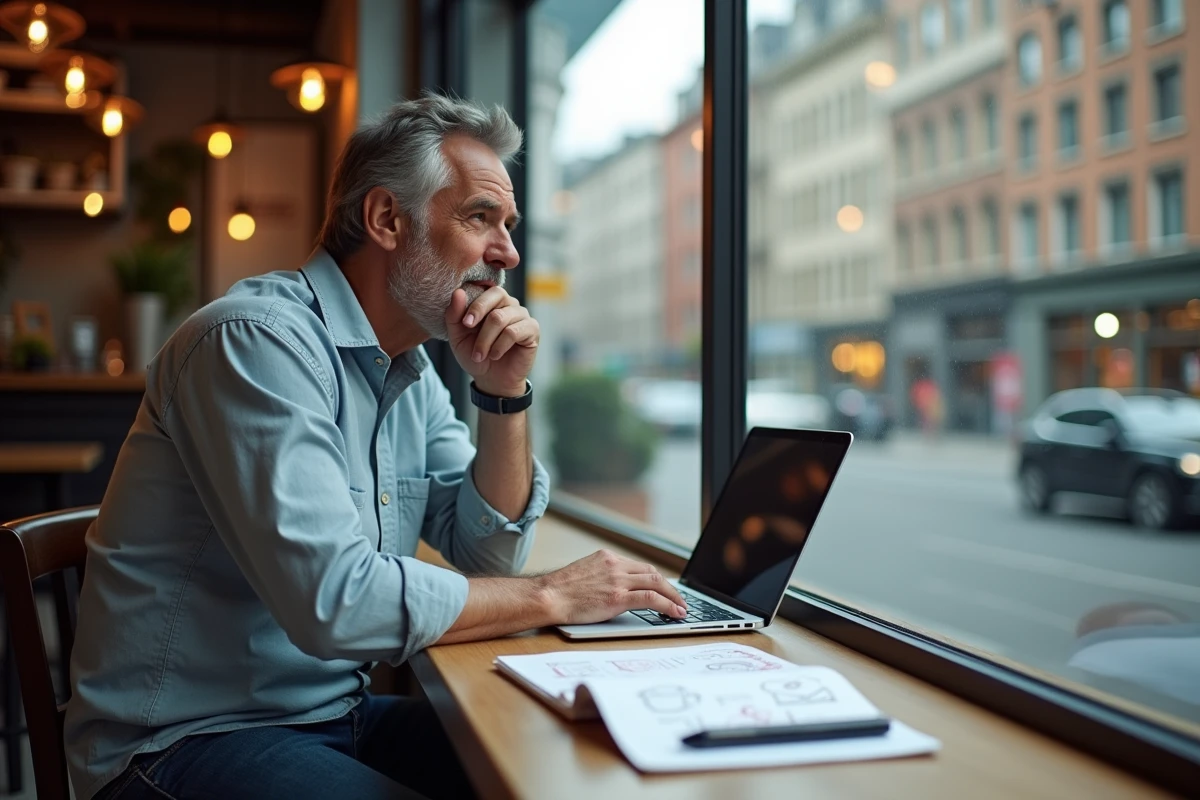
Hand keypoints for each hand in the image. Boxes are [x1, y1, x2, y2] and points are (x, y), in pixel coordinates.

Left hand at [445, 287, 538, 396]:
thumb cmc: (475, 354)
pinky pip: (514, 332)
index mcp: (491, 300)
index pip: (484, 288)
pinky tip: (495, 355)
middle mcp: (509, 303)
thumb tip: (458, 292)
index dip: (474, 303)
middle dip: (478, 312)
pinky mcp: (532, 329)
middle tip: (468, 329)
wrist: (491, 379)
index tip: (465, 323)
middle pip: (497, 295)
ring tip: (479, 355)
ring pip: (501, 317)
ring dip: (485, 339)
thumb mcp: (458, 336)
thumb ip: (454, 314)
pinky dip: (500, 346)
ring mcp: (522, 315)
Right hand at [536, 550, 687, 623]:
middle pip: (652, 573)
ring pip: (656, 583)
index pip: (640, 567)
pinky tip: (675, 613)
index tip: (663, 588)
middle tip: (679, 600)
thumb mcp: (584, 574)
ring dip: (673, 597)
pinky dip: (668, 605)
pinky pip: (651, 598)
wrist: (549, 596)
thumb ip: (602, 576)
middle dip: (669, 588)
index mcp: (607, 557)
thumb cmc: (560, 591)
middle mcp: (615, 565)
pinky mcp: (618, 597)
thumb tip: (616, 589)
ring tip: (682, 608)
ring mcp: (618, 580)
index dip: (655, 579)